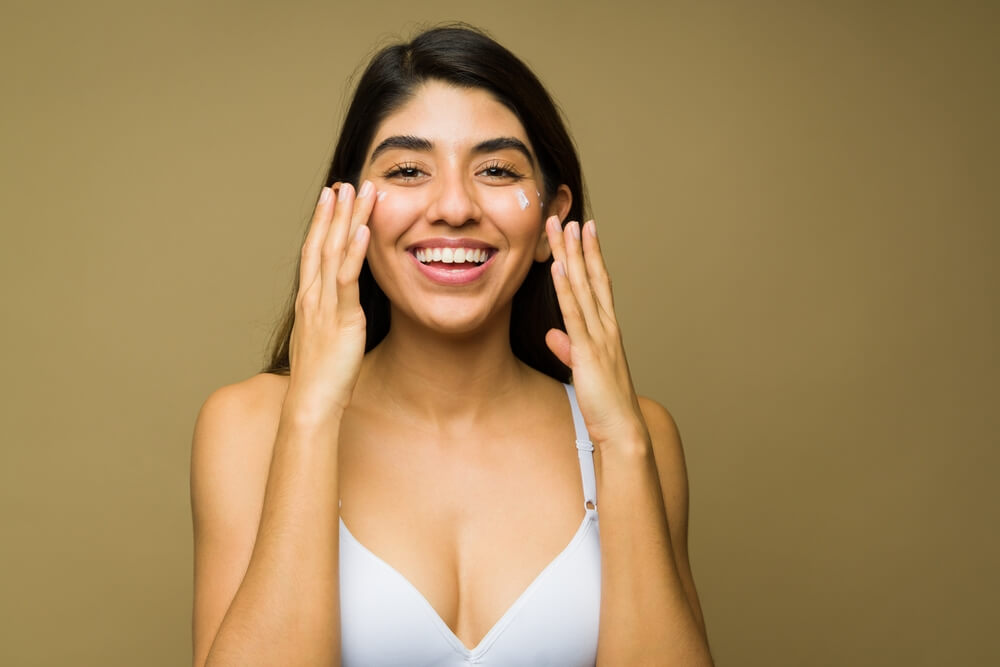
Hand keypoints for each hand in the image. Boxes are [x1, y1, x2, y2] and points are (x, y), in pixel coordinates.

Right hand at [285, 181, 375, 420]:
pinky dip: (354, 251)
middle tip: (343, 183)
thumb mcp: (326, 340)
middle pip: (320, 243)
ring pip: (333, 252)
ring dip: (346, 219)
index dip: (321, 223)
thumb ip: (334, 319)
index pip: (313, 252)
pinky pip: (347, 278)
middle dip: (333, 211)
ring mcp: (324, 305)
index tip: (329, 197)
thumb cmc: (321, 380)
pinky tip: (363, 229)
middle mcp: (312, 297)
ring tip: (356, 191)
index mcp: (308, 301)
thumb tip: (348, 310)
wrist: (311, 404)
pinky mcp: (342, 318)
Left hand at [544, 216, 648, 447]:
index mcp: (606, 330)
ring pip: (582, 287)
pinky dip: (566, 289)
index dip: (591, 255)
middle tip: (568, 216)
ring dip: (571, 256)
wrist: (622, 430)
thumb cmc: (604, 404)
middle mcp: (606, 326)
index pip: (598, 284)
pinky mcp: (588, 351)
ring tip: (562, 228)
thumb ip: (570, 349)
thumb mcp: (584, 371)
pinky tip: (559, 268)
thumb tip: (554, 335)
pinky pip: (575, 314)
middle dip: (579, 246)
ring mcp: (599, 336)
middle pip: (591, 277)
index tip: (584, 229)